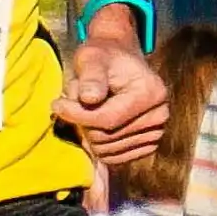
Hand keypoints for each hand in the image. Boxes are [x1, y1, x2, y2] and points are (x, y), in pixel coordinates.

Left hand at [59, 28, 169, 170]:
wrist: (118, 61)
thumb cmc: (102, 57)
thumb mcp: (91, 58)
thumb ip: (90, 77)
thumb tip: (89, 98)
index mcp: (150, 92)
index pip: (107, 119)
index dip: (76, 115)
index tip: (57, 104)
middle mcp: (159, 115)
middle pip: (106, 138)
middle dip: (83, 122)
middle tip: (75, 102)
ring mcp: (156, 133)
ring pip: (107, 151)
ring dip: (89, 134)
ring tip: (88, 110)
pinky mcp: (148, 145)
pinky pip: (114, 158)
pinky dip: (98, 146)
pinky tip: (95, 125)